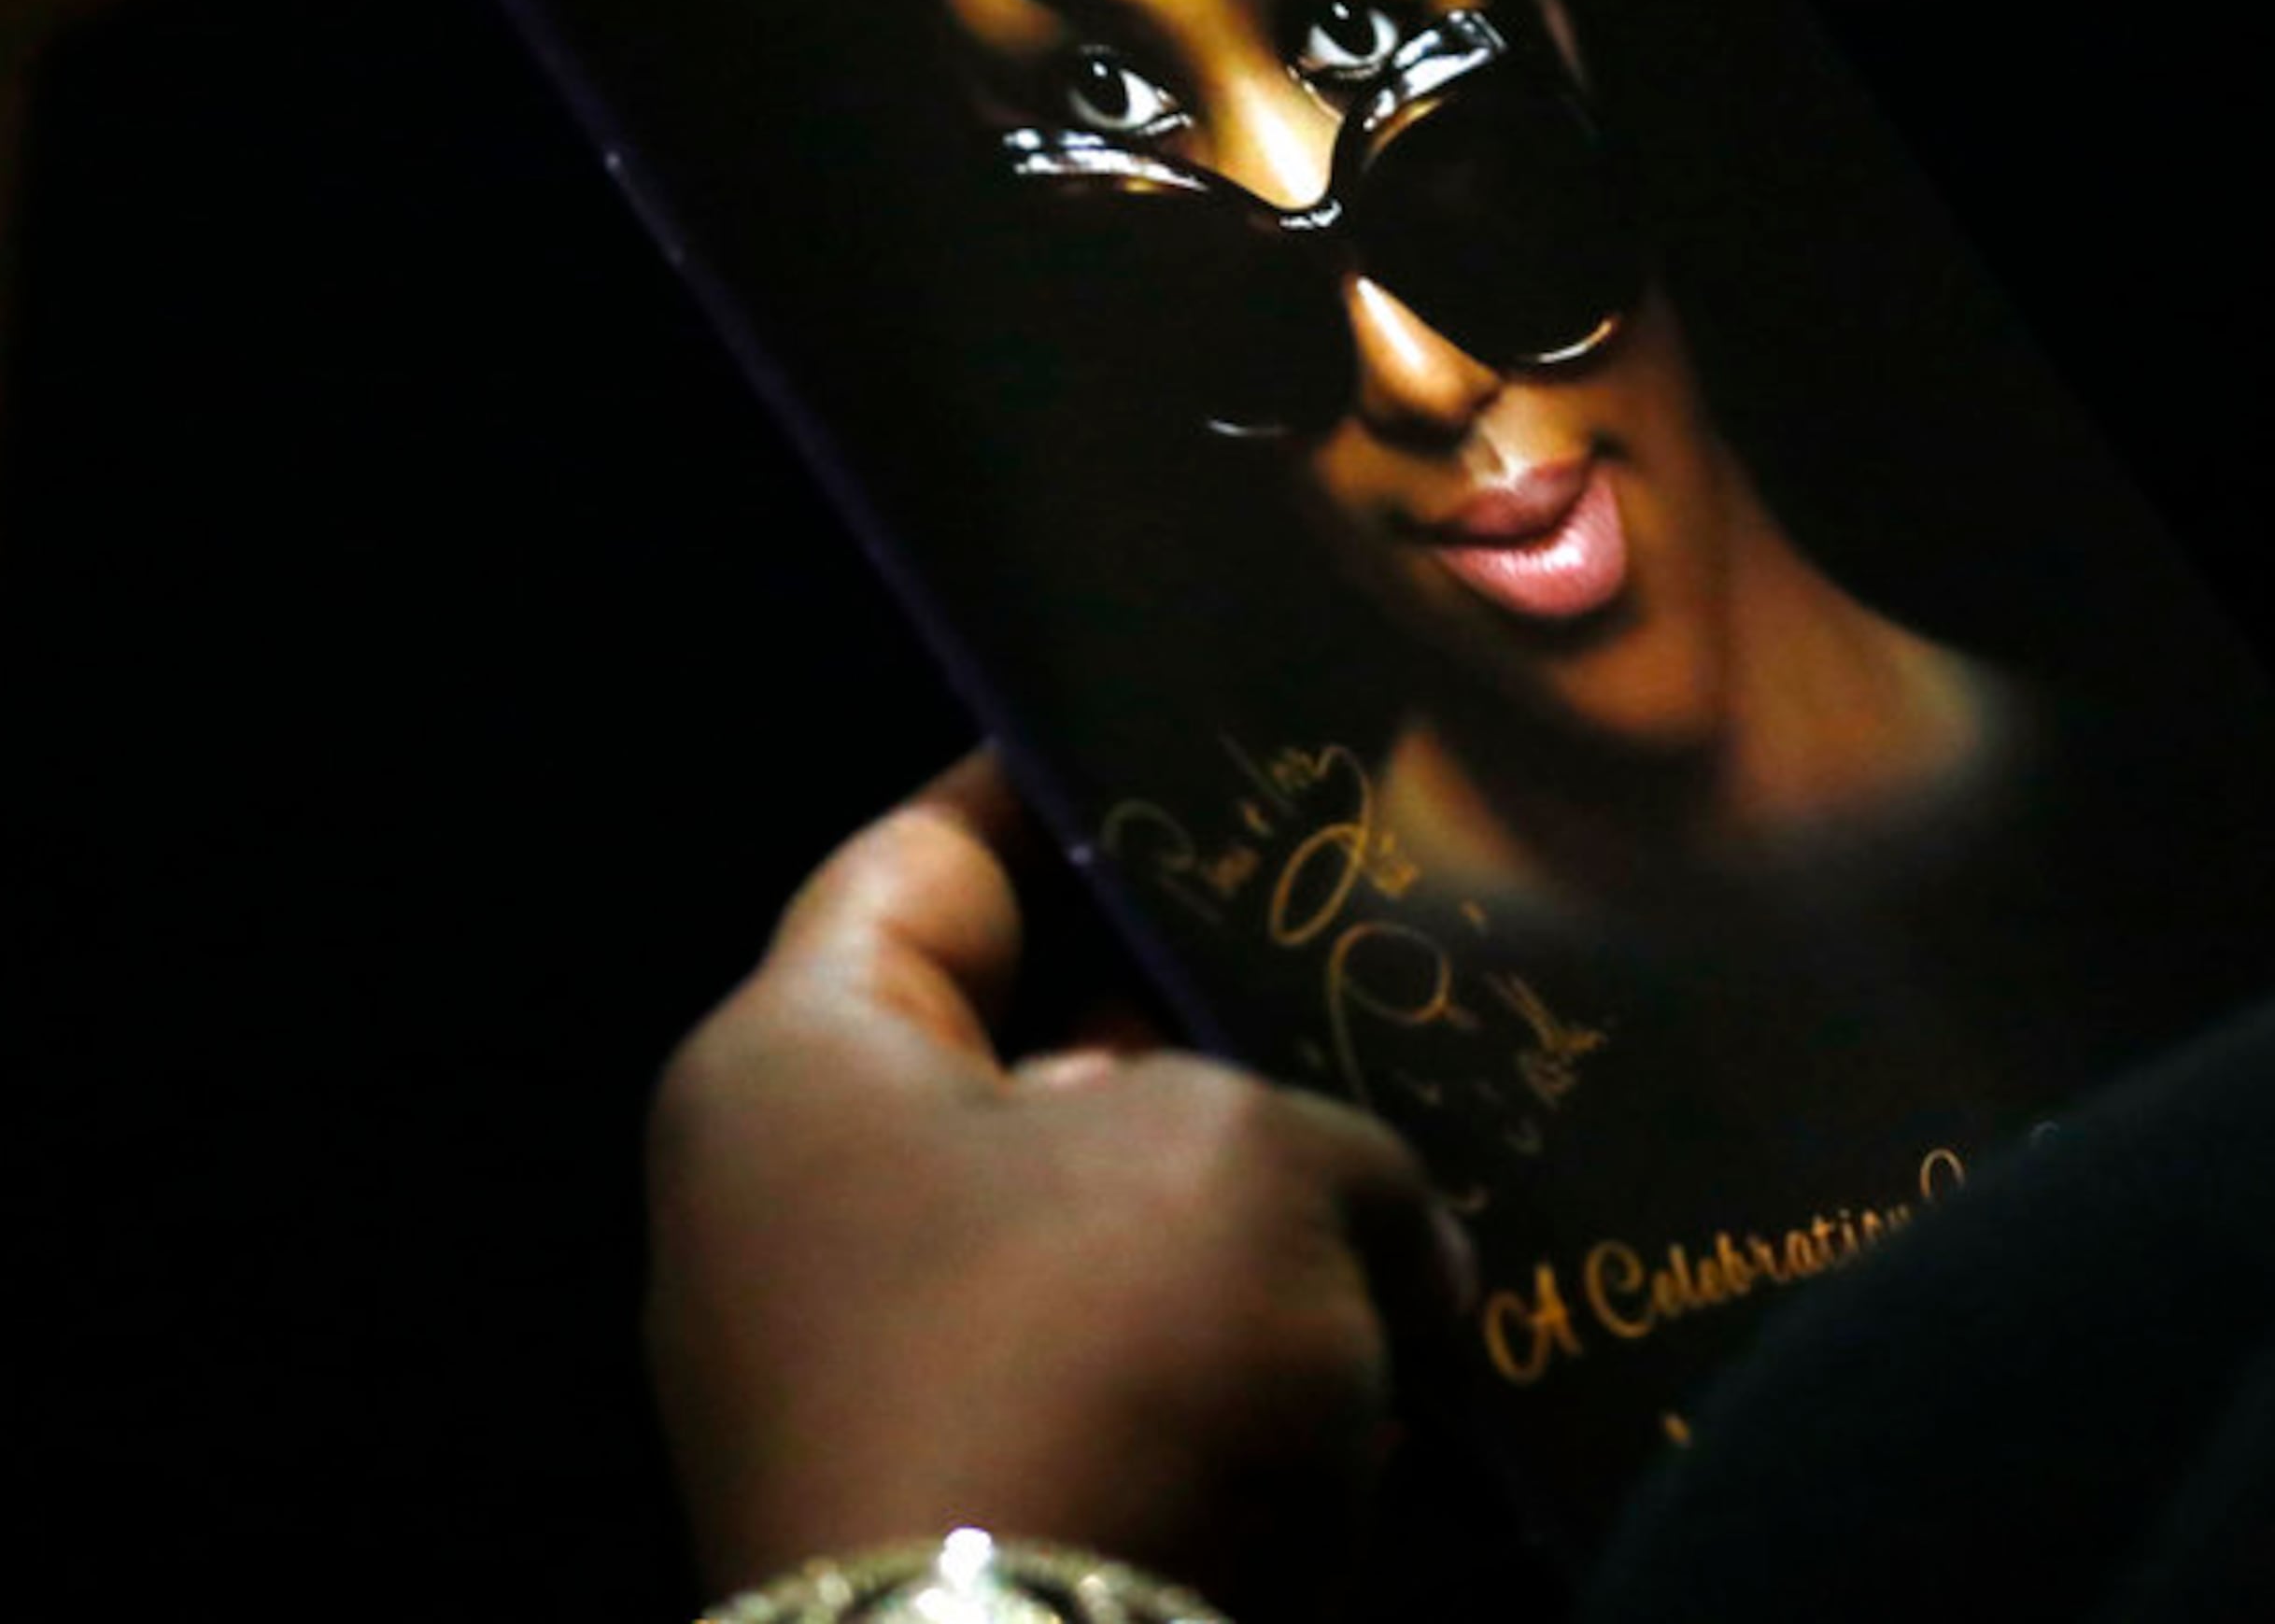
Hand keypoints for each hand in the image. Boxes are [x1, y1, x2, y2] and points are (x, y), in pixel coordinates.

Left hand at [645, 750, 1469, 1618]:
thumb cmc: (1090, 1367)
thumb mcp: (1254, 1163)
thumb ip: (1336, 1146)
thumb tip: (1378, 1249)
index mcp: (801, 1075)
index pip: (924, 862)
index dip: (1062, 782)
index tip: (1192, 732)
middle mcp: (815, 1232)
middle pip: (1046, 1069)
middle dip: (1230, 1037)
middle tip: (1394, 968)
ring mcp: (900, 1405)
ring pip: (1132, 1259)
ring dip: (1287, 1237)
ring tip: (1473, 1172)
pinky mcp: (1003, 1541)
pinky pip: (1166, 1427)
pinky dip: (1293, 1406)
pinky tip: (1458, 1373)